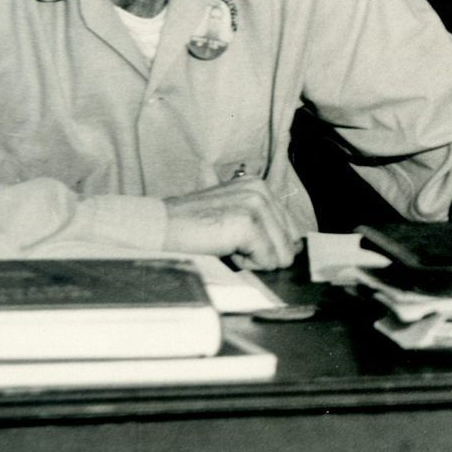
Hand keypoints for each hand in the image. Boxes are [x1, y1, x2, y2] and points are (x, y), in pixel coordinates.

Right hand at [162, 180, 300, 269]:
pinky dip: (245, 265)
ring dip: (253, 259)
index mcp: (259, 186)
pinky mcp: (249, 223)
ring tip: (223, 244)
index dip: (266, 247)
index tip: (235, 240)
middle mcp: (261, 189)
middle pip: (290, 244)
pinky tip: (222, 249)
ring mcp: (255, 204)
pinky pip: (268, 261)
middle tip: (227, 242)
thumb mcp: (232, 219)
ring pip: (282, 255)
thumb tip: (294, 250)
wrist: (157, 229)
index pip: (291, 230)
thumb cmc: (192, 229)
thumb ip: (264, 228)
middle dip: (261, 253)